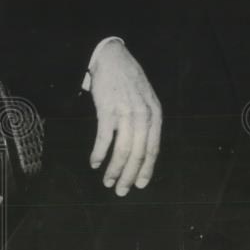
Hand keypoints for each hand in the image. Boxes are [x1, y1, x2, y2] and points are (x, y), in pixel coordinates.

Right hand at [88, 40, 161, 195]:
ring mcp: (126, 113)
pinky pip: (104, 138)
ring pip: (122, 150)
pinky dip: (98, 153)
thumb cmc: (129, 82)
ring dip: (114, 169)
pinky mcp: (108, 110)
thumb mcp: (146, 101)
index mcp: (155, 115)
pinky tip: (94, 163)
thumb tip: (142, 150)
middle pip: (138, 153)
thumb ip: (147, 123)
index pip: (153, 149)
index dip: (146, 169)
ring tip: (108, 181)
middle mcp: (144, 116)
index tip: (140, 185)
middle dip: (130, 175)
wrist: (113, 58)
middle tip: (121, 191)